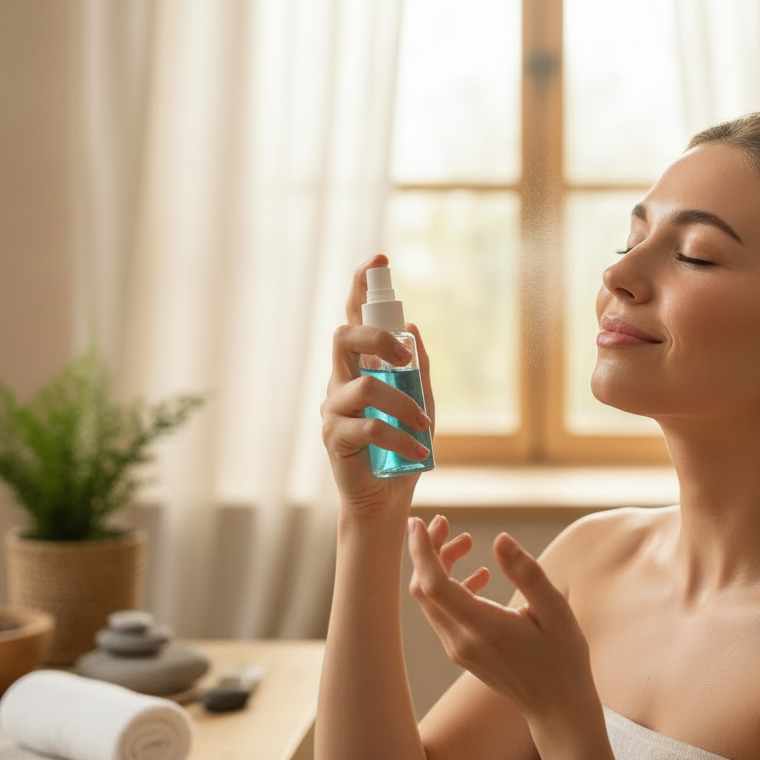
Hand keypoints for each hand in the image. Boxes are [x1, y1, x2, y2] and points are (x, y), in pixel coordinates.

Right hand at [321, 255, 434, 518]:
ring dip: (403, 405)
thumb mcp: (419, 403)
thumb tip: (412, 328)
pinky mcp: (334, 437)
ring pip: (363, 387)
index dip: (360, 285)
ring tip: (426, 428)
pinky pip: (368, 426)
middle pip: (344, 338)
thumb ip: (417, 369)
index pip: (353, 318)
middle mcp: (339, 380)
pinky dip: (400, 437)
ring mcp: (332, 408)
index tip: (379, 260)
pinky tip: (420, 453)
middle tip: (405, 358)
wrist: (384, 499)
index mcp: (359, 366)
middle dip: (376, 338)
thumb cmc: (400, 447)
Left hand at [407, 515, 597, 723]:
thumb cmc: (563, 658)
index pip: (435, 584)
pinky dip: (450, 587)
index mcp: (484, 627)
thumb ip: (526, 573)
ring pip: (431, 600)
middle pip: (425, 589)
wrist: (557, 707)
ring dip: (439, 567)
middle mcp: (462, 640)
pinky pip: (443, 613)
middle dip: (428, 551)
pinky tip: (480, 576)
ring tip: (467, 542)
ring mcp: (458, 649)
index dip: (423, 551)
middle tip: (446, 523)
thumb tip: (500, 538)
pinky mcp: (462, 652)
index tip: (420, 522)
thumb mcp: (555, 611)